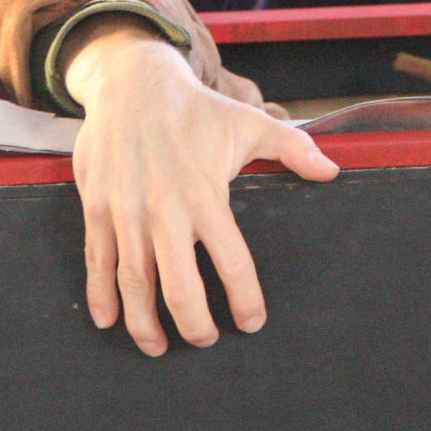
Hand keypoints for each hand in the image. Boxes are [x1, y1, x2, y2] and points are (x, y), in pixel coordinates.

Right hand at [63, 16, 339, 355]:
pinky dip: (101, 295)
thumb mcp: (248, 122)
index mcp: (206, 197)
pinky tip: (109, 320)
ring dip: (145, 323)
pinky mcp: (98, 208)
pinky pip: (98, 261)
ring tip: (158, 347)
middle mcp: (165, 212)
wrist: (132, 83)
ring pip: (135, 283)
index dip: (245, 300)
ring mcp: (127, 212)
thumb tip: (332, 171)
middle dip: (194, 324)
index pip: (232, 263)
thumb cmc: (195, 109)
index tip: (251, 322)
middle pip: (179, 288)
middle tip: (204, 341)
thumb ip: (294, 149)